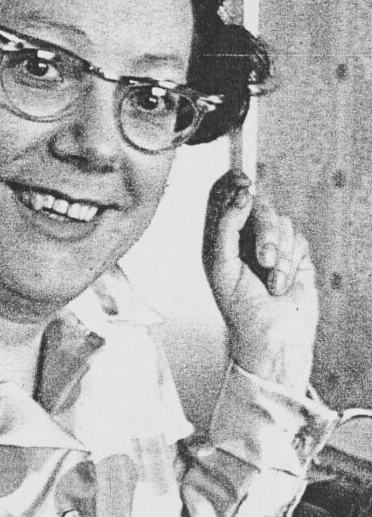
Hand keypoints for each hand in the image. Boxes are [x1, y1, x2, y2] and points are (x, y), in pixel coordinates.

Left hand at [202, 171, 317, 391]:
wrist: (271, 337)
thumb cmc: (240, 308)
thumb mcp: (220, 264)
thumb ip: (226, 225)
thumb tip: (242, 194)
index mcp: (219, 238)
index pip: (222, 197)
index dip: (231, 182)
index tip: (243, 179)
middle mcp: (243, 238)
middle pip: (257, 205)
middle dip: (263, 232)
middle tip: (262, 257)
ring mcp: (270, 244)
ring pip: (280, 221)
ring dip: (278, 252)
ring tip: (270, 279)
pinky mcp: (294, 254)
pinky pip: (298, 239)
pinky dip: (291, 263)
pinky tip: (281, 283)